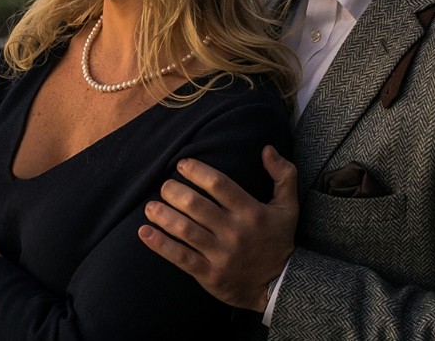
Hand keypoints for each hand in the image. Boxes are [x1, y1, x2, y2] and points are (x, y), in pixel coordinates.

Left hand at [138, 145, 298, 311]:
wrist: (278, 286)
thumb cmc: (278, 241)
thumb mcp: (289, 207)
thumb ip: (283, 174)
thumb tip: (266, 148)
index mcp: (251, 212)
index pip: (219, 185)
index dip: (197, 171)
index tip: (182, 164)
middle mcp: (234, 232)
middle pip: (196, 205)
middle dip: (174, 191)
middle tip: (164, 186)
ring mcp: (221, 254)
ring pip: (185, 230)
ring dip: (163, 215)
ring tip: (150, 206)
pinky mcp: (209, 274)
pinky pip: (180, 257)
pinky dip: (160, 244)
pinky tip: (144, 232)